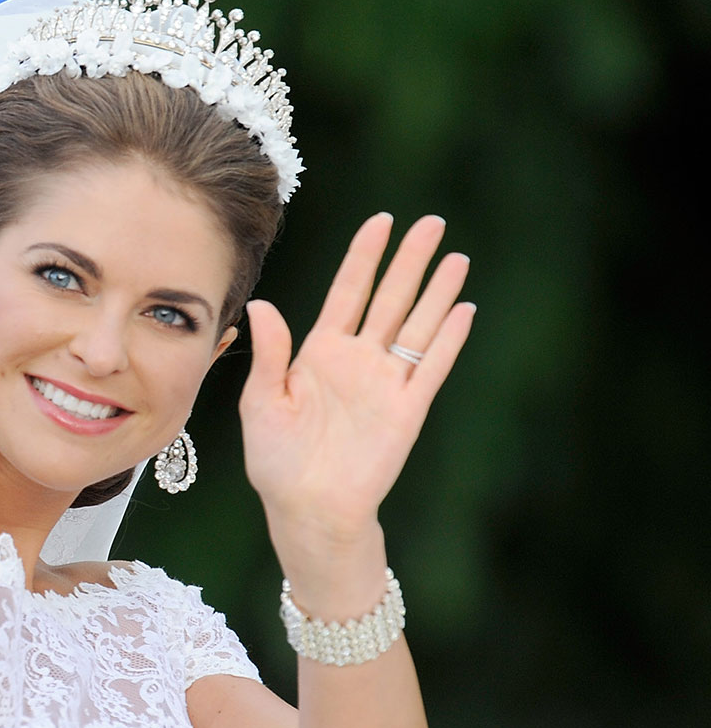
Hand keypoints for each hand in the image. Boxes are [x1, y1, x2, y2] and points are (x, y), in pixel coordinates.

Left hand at [239, 214, 473, 574]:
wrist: (305, 506)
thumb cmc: (275, 458)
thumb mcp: (262, 401)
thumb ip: (270, 353)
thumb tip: (263, 305)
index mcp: (318, 352)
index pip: (347, 292)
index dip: (365, 256)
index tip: (381, 220)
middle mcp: (357, 360)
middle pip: (389, 298)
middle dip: (410, 260)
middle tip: (432, 222)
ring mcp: (385, 383)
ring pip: (416, 325)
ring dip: (437, 292)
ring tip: (457, 256)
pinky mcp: (407, 410)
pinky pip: (431, 367)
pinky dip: (448, 339)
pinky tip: (464, 308)